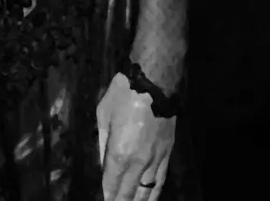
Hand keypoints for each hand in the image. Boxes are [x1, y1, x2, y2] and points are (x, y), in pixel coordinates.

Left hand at [97, 72, 174, 200]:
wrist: (155, 81)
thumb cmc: (123, 94)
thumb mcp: (103, 115)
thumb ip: (103, 144)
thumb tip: (102, 164)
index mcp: (119, 155)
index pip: (111, 186)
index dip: (106, 197)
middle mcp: (139, 163)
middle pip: (128, 194)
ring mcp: (155, 160)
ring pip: (146, 192)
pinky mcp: (167, 153)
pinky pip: (160, 181)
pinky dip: (154, 194)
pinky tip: (149, 199)